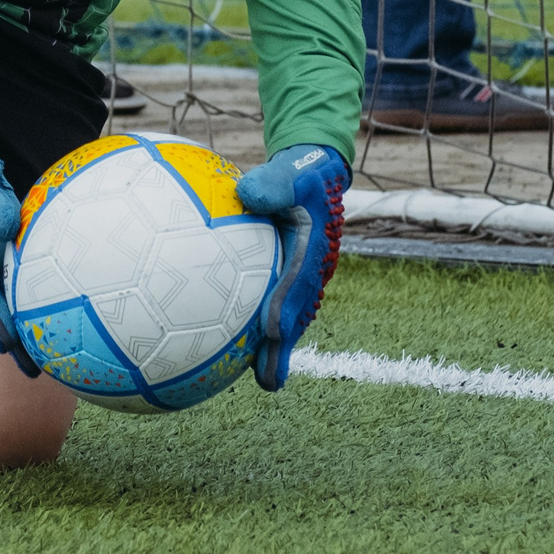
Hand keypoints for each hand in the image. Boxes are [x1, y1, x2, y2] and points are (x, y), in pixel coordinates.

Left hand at [234, 144, 348, 389]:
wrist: (316, 176)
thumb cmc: (299, 174)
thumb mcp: (290, 171)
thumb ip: (273, 182)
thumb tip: (247, 191)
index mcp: (314, 247)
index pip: (298, 282)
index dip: (285, 307)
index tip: (271, 331)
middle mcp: (312, 270)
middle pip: (296, 314)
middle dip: (282, 347)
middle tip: (269, 382)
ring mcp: (303, 278)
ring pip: (290, 318)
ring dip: (276, 347)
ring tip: (263, 379)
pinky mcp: (291, 279)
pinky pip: (278, 307)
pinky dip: (264, 330)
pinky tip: (237, 347)